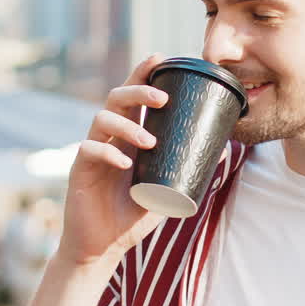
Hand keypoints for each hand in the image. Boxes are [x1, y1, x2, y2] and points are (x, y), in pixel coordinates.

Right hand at [57, 55, 168, 266]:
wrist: (104, 246)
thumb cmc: (134, 216)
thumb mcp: (166, 189)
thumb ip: (186, 168)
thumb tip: (224, 148)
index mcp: (128, 137)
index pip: (133, 96)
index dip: (143, 73)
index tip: (160, 58)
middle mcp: (109, 139)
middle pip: (116, 98)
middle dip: (139, 90)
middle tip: (163, 97)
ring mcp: (93, 152)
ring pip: (101, 119)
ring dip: (128, 125)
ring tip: (150, 142)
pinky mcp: (79, 171)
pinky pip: (90, 150)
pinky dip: (108, 153)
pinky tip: (125, 162)